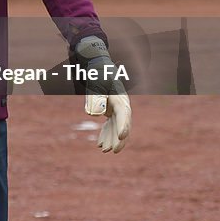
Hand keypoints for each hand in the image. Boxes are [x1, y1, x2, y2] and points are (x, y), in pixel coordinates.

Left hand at [75, 36, 131, 152]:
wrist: (99, 69)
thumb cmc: (97, 76)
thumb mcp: (95, 84)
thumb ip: (95, 98)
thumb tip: (95, 115)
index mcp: (120, 99)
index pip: (124, 114)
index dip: (124, 126)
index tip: (122, 137)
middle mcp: (122, 106)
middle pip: (123, 124)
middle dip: (118, 139)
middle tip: (112, 151)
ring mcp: (117, 110)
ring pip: (116, 128)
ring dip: (111, 139)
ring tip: (103, 150)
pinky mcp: (111, 112)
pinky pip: (110, 126)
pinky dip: (105, 134)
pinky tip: (99, 145)